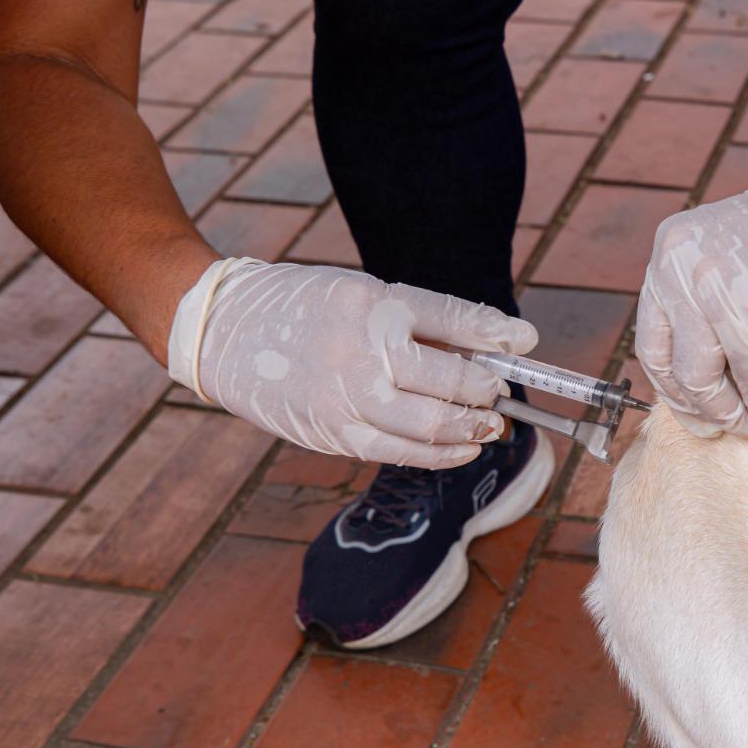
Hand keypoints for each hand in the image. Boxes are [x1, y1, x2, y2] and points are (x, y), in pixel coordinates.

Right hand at [166, 258, 535, 467]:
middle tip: (498, 392)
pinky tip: (461, 448)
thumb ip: (422, 320)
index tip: (526, 344)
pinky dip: (441, 454)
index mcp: (371, 302)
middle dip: (486, 390)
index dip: (497, 337)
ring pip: (431, 423)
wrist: (221, 330)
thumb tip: (499, 344)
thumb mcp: (359, 293)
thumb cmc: (302, 308)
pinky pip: (401, 452)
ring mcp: (346, 396)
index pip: (453, 318)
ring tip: (488, 424)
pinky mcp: (333, 433)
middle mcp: (361, 349)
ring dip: (472, 427)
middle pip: (450, 378)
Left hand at [636, 157, 747, 438]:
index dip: (670, 385)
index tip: (690, 408)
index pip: (650, 340)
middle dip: (697, 409)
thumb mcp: (725, 257)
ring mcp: (715, 295)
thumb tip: (691, 381)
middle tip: (718, 429)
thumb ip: (700, 303)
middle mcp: (681, 271)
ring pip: (703, 382)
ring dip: (728, 415)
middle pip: (673, 368)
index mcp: (670, 253)